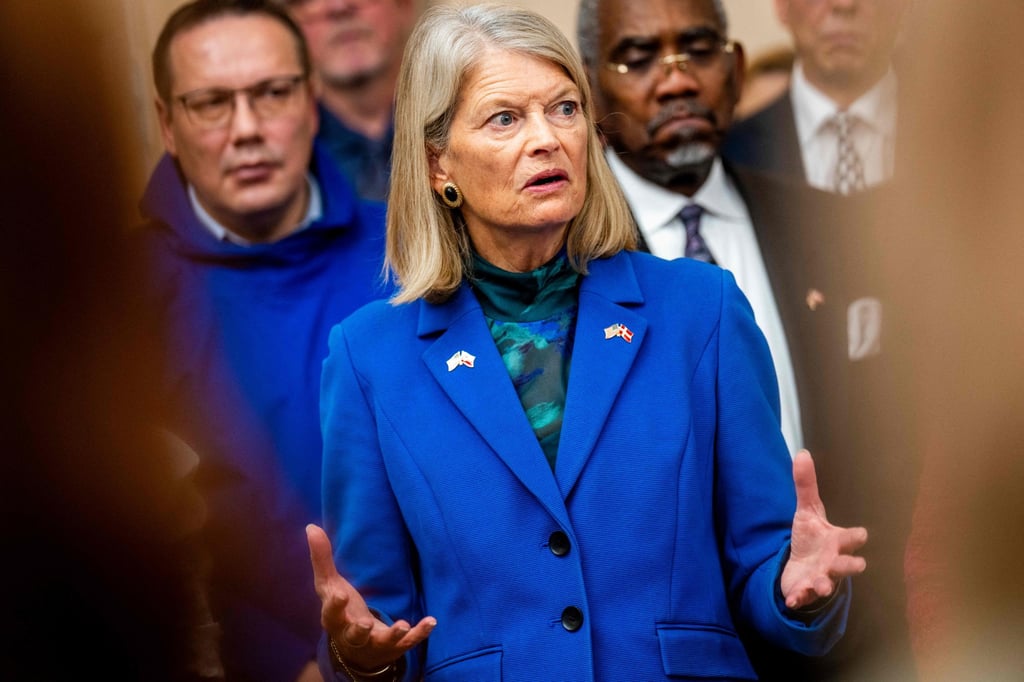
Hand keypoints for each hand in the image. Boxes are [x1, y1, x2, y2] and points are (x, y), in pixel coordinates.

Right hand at [306, 524, 435, 670]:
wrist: (356, 649)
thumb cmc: (342, 611)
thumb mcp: (330, 586)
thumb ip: (322, 559)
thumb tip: (311, 527)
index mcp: (335, 620)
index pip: (332, 614)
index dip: (335, 606)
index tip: (341, 595)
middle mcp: (353, 636)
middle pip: (354, 635)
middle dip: (359, 630)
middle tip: (365, 623)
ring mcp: (375, 643)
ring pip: (383, 642)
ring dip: (393, 635)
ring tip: (402, 625)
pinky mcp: (394, 647)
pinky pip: (408, 643)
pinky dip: (419, 634)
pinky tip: (431, 622)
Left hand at [780, 450, 867, 609]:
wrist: (800, 568)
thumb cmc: (811, 539)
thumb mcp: (807, 512)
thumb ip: (806, 485)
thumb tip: (803, 453)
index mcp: (837, 541)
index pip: (854, 538)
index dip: (857, 537)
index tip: (860, 535)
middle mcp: (833, 561)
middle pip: (849, 565)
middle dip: (852, 565)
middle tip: (858, 565)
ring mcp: (821, 578)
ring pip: (829, 584)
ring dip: (826, 585)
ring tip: (822, 586)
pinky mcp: (805, 591)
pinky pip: (804, 596)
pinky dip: (799, 598)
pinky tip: (792, 599)